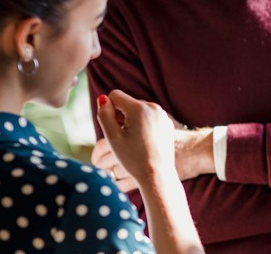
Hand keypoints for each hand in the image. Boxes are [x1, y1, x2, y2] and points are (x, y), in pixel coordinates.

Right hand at [94, 102, 214, 192]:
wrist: (158, 174)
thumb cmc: (133, 158)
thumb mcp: (112, 137)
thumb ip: (104, 115)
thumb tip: (103, 98)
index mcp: (139, 108)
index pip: (115, 95)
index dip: (109, 111)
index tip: (114, 128)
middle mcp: (153, 107)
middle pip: (127, 103)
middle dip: (121, 116)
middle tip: (124, 138)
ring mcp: (162, 115)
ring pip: (138, 110)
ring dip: (131, 121)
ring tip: (134, 141)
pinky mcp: (167, 123)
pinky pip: (149, 117)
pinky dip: (143, 125)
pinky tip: (144, 142)